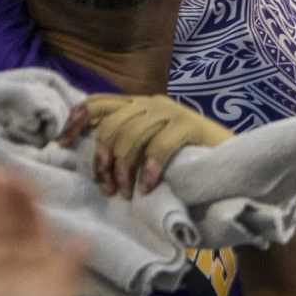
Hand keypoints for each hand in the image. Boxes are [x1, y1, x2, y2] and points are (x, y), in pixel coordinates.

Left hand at [62, 94, 231, 196]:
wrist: (233, 163)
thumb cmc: (186, 162)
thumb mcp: (148, 149)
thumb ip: (125, 146)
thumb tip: (92, 162)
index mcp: (137, 106)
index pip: (96, 103)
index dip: (75, 121)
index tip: (62, 144)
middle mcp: (151, 103)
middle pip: (110, 124)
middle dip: (103, 159)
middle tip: (108, 188)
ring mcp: (172, 112)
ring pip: (131, 135)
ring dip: (124, 169)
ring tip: (127, 193)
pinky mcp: (191, 125)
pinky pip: (160, 145)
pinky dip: (150, 168)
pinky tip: (149, 186)